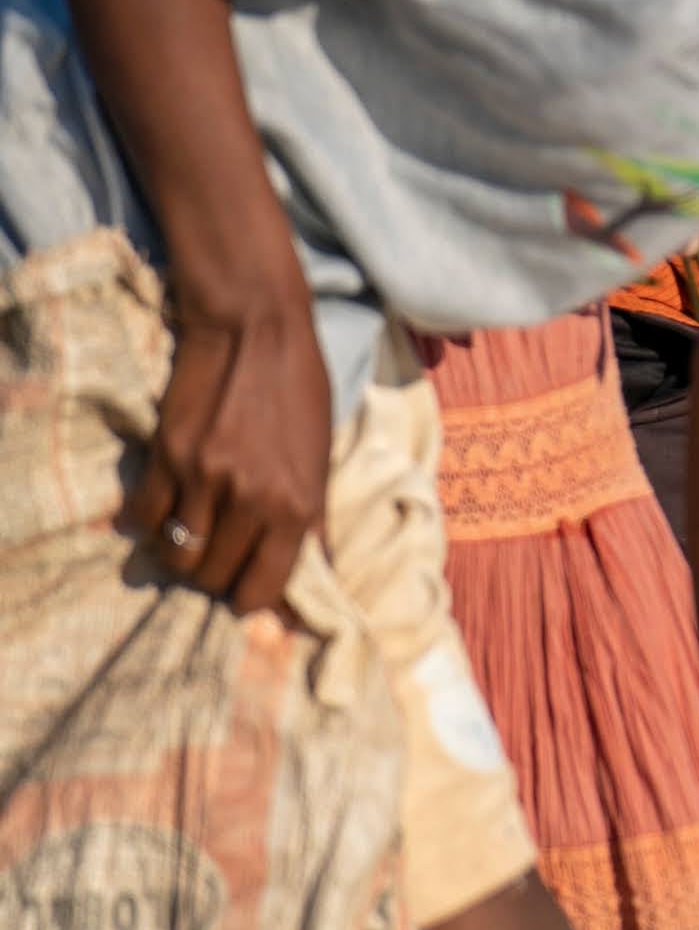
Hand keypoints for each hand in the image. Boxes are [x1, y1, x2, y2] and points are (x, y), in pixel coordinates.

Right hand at [125, 286, 329, 614]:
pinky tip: (156, 516)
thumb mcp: (323, 454)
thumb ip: (314, 512)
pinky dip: (146, 525)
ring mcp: (204, 479)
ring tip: (187, 542)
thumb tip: (318, 565)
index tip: (244, 596)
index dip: (251, 600)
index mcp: (299, 503)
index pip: (265, 585)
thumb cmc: (301, 389)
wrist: (256, 328)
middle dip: (214, 578)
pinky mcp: (166, 457)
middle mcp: (251, 499)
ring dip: (179, 556)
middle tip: (215, 563)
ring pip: (176, 554)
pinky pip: (145, 516)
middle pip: (214, 575)